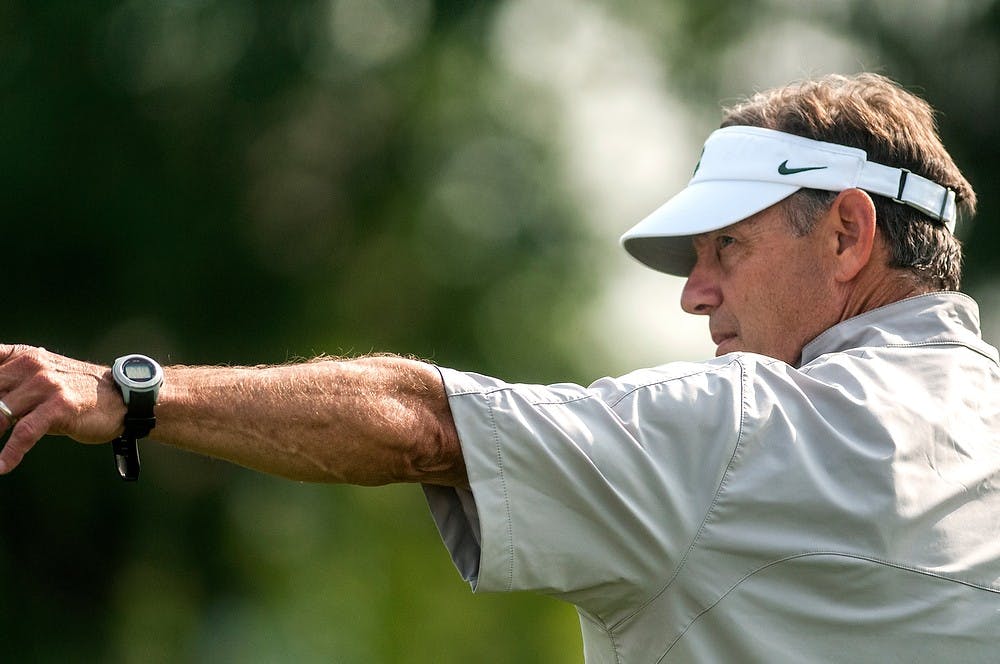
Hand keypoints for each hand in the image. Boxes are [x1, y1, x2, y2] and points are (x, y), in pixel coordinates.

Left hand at [0, 345, 125, 473]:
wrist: (122, 397)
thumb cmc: (77, 393)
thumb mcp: (42, 380)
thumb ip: (10, 387)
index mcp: (21, 356)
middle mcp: (30, 366)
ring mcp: (45, 385)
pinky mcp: (59, 406)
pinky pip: (25, 433)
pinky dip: (9, 453)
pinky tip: (1, 467)